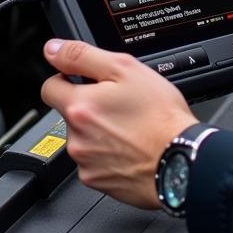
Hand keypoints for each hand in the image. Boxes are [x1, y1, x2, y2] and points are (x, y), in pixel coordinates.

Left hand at [40, 39, 196, 207]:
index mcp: (79, 107)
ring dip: (98, 131)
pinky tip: (130, 147)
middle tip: (118, 103)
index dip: (66, 79)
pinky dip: (108, 154)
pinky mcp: (98, 182)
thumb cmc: (161, 117)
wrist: (183, 162)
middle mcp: (76, 139)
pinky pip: (95, 162)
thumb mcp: (125, 69)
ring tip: (129, 126)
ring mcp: (86, 164)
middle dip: (88, 106)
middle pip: (69, 114)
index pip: (49, 88)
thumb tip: (53, 49)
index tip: (84, 80)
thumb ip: (82, 56)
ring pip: (83, 138)